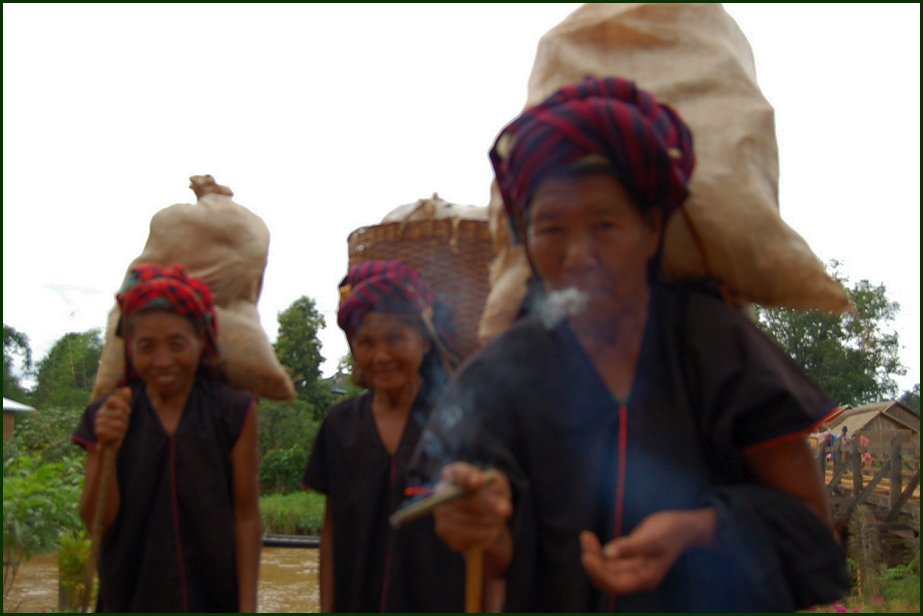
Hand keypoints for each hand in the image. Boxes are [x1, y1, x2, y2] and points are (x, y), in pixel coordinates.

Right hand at [95, 387, 131, 447]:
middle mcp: (100, 412)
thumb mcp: (124, 412)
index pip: (113, 399)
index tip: (128, 412)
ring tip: (120, 431)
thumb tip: (127, 389)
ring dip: (123, 429)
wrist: (109, 442)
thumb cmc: (118, 425)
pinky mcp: (98, 431)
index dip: (124, 406)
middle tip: (124, 425)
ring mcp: (98, 421)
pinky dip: (119, 435)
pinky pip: (115, 432)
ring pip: (120, 424)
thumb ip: (126, 400)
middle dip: (126, 420)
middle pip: (120, 413)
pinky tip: (116, 436)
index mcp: (105, 406)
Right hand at [432, 462, 511, 553]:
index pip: (458, 472)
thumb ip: (499, 489)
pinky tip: (492, 530)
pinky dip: (485, 534)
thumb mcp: (498, 486)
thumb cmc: (491, 496)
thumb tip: (502, 507)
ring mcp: (441, 513)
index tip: (479, 482)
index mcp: (454, 474)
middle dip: (486, 504)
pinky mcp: (445, 533)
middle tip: (506, 510)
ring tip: (500, 520)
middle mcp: (442, 492)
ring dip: (490, 521)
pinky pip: (468, 536)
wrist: (484, 519)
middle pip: (463, 498)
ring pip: (468, 519)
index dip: (467, 477)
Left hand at [580, 508, 715, 594]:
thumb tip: (608, 554)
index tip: (586, 556)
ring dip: (593, 554)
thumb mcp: (653, 538)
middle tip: (586, 538)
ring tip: (586, 536)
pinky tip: (591, 538)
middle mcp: (637, 576)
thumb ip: (631, 546)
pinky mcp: (628, 557)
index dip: (599, 574)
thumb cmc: (672, 532)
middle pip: (608, 578)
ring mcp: (632, 567)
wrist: (683, 525)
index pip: (616, 585)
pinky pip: (608, 559)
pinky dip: (598, 550)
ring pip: (606, 568)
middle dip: (593, 562)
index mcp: (646, 578)